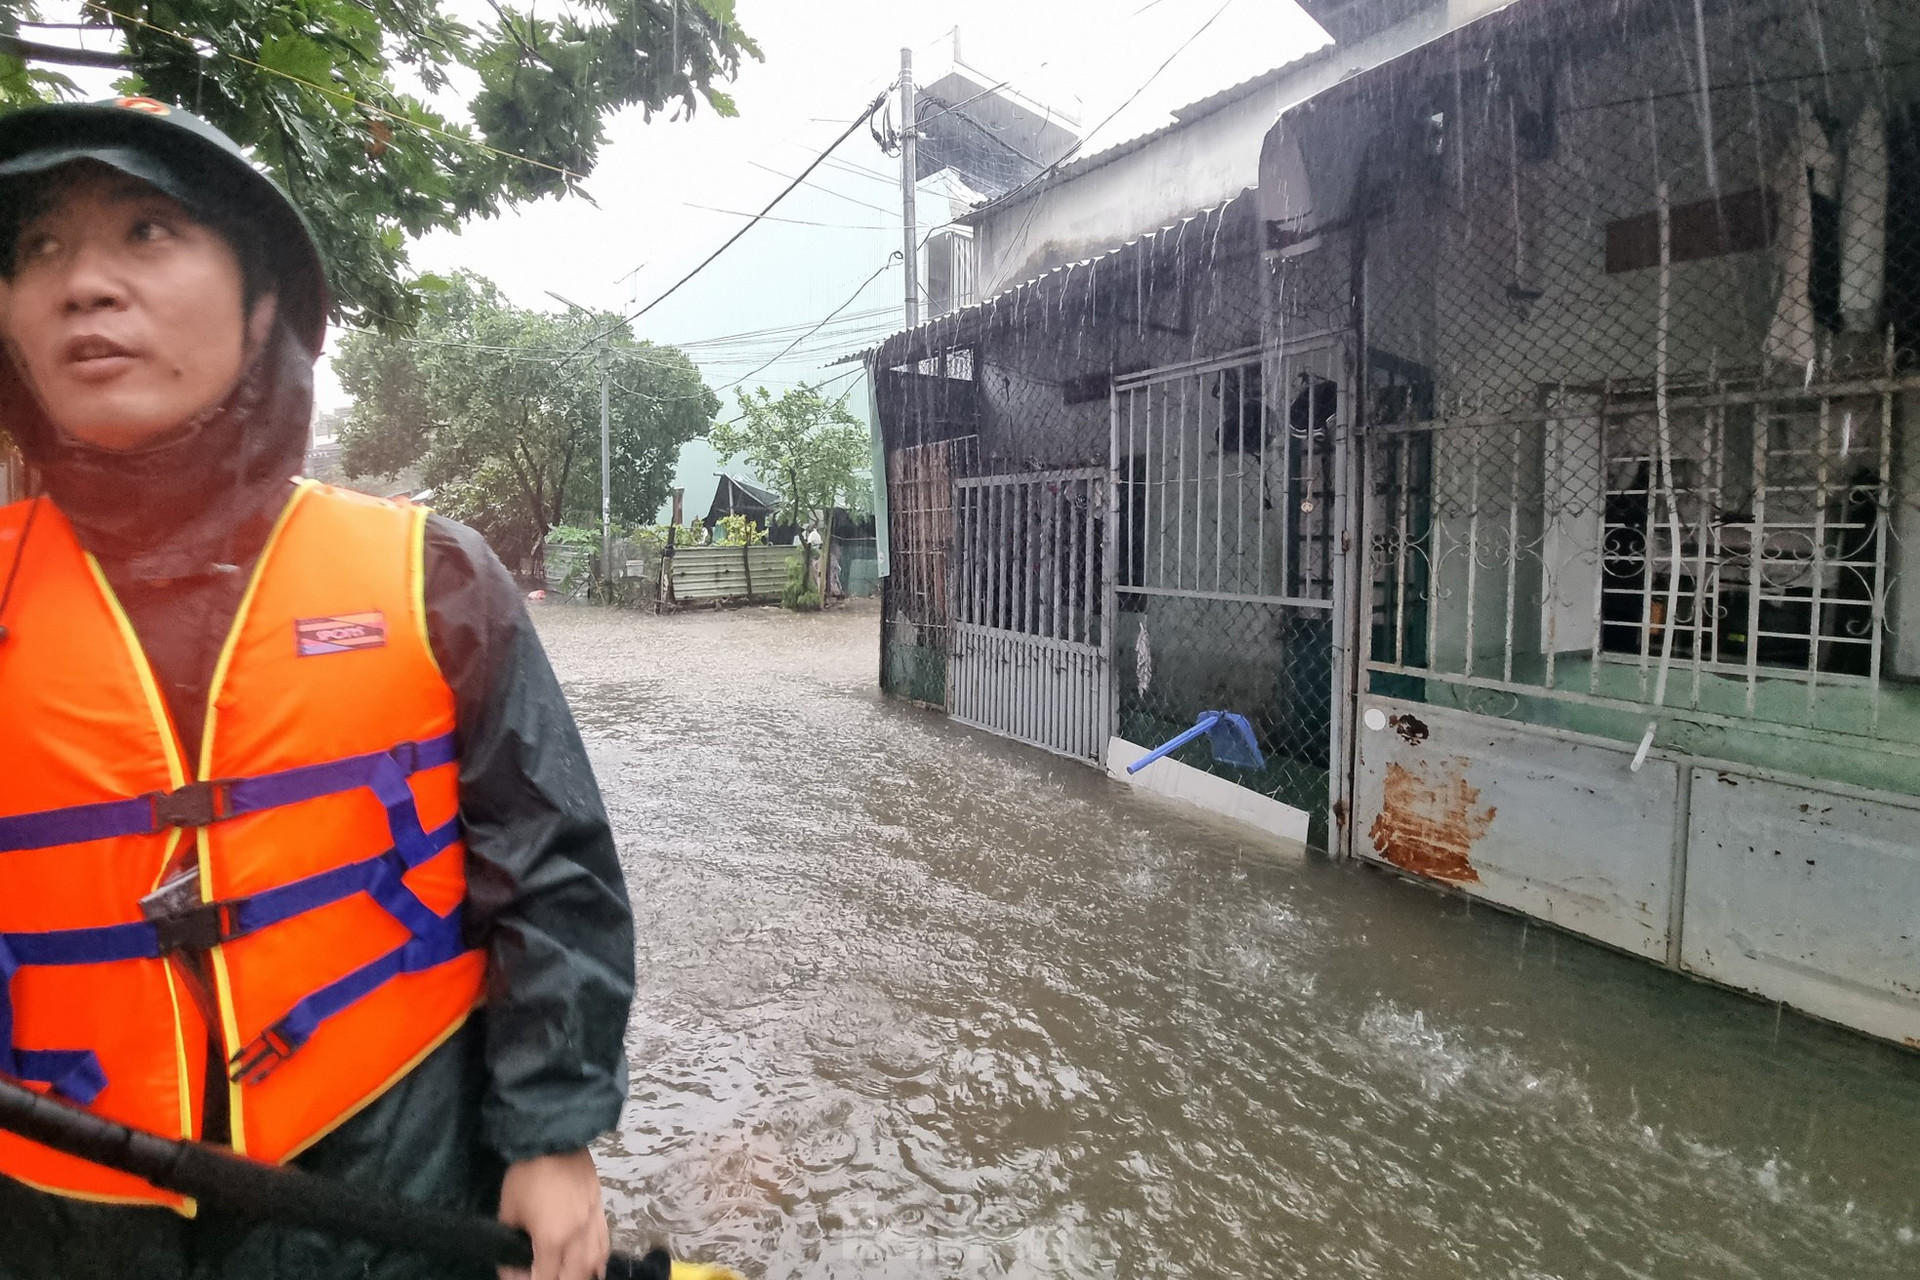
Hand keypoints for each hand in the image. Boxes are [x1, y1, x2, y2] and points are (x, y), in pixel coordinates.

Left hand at [497, 1149, 610, 1279]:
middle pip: (571, 1276)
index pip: (542, 1277)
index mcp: (553, 1238)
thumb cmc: (530, 1172)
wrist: (560, 1137)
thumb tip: (510, 1257)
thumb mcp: (509, 1206)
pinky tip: (593, 1266)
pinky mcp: (601, 1212)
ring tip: (566, 1274)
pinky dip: (597, 1261)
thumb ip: (509, 1237)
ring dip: (578, 1274)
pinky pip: (604, 1245)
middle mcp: (577, 1238)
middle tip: (539, 1274)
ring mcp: (593, 1225)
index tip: (515, 1274)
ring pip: (592, 1265)